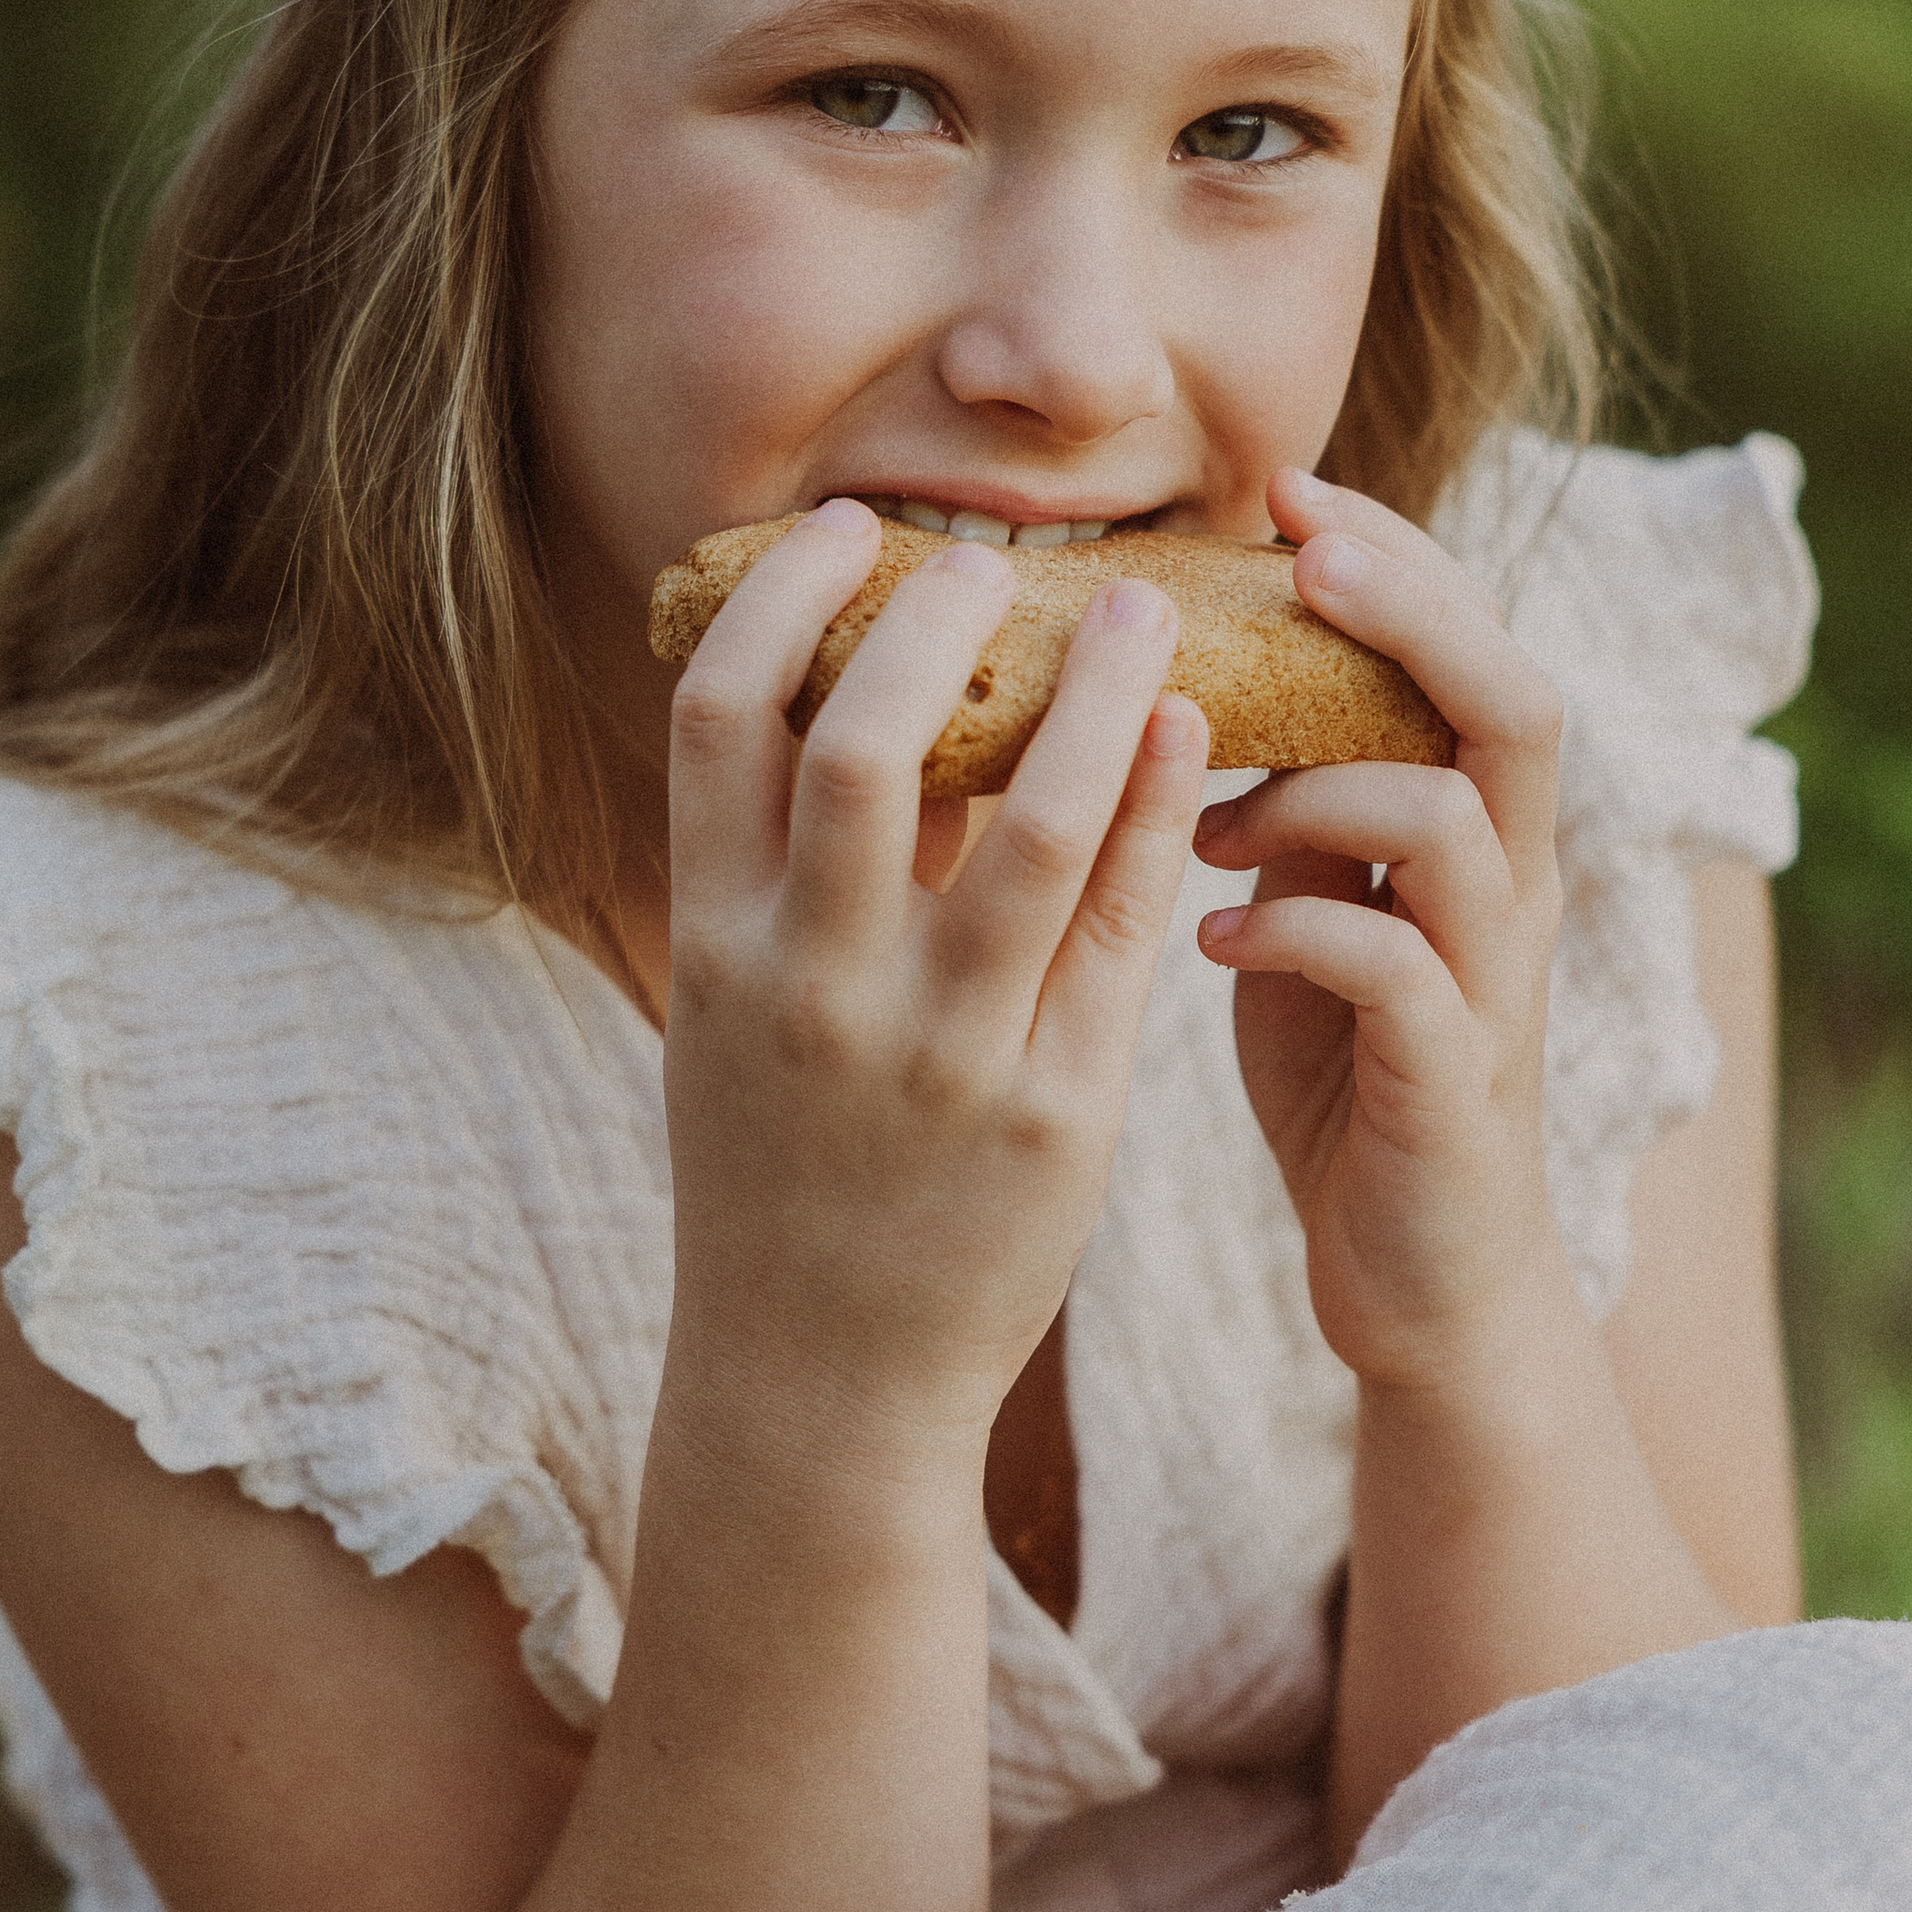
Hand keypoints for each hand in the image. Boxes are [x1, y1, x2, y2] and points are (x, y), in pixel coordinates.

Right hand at [662, 501, 1208, 1493]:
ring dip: (1098, 693)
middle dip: (938, 621)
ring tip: (1146, 610)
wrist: (823, 1381)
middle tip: (999, 552)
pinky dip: (1163, 815)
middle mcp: (816, 993)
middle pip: (867, 743)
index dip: (785, 599)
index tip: (854, 530)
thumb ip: (792, 862)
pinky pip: (1129, 930)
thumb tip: (875, 675)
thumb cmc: (781, 1163)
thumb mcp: (739, 1011)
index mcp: (716, 949)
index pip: (719, 719)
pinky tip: (1195, 738)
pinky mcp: (1059, 1116)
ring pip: (1037, 825)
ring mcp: (942, 1057)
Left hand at [1190, 469, 1568, 1393]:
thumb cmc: (1349, 1072)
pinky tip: (1214, 935)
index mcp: (1480, 827)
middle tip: (1301, 559)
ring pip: (1454, 821)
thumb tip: (1165, 670)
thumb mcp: (1313, 901)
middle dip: (1409, 612)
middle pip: (1513, 698)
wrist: (1425, 1282)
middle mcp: (1512, 886)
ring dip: (1316, 789)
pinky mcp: (1452, 1080)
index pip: (1474, 646)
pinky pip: (1394, 970)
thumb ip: (1285, 794)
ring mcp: (1493, 983)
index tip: (1283, 489)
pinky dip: (1295, 931)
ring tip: (1206, 816)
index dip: (1398, 555)